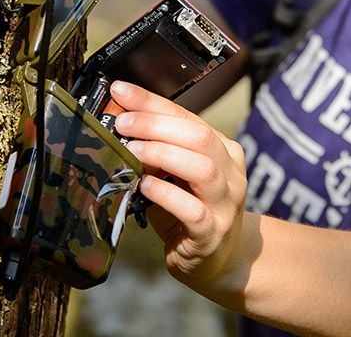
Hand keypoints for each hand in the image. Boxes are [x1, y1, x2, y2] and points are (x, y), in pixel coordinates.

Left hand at [109, 81, 251, 294]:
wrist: (223, 258)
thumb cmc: (193, 210)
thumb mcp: (179, 175)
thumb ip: (159, 151)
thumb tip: (121, 122)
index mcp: (224, 150)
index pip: (187, 117)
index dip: (152, 102)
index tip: (120, 91)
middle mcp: (231, 172)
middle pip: (198, 136)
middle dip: (156, 125)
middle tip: (123, 124)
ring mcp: (225, 203)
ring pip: (203, 168)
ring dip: (163, 154)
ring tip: (133, 151)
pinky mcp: (212, 233)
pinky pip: (193, 211)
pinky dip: (167, 195)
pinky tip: (146, 187)